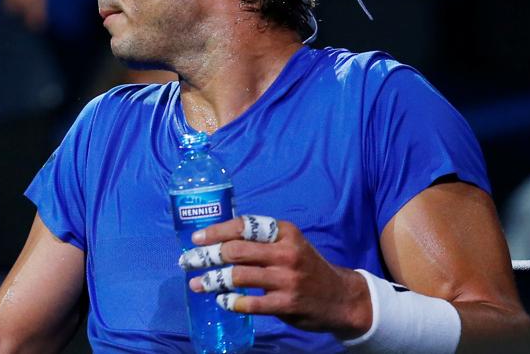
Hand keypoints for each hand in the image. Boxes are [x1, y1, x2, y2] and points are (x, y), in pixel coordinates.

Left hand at [180, 216, 372, 338]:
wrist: (341, 297)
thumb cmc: (305, 267)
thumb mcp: (289, 244)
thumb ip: (260, 240)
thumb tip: (217, 238)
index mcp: (284, 233)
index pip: (244, 225)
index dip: (216, 231)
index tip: (196, 239)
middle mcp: (285, 253)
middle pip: (236, 251)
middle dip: (207, 256)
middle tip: (188, 261)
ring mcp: (287, 279)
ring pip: (238, 276)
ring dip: (212, 280)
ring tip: (196, 283)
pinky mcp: (287, 304)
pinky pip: (250, 303)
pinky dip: (231, 302)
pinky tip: (221, 300)